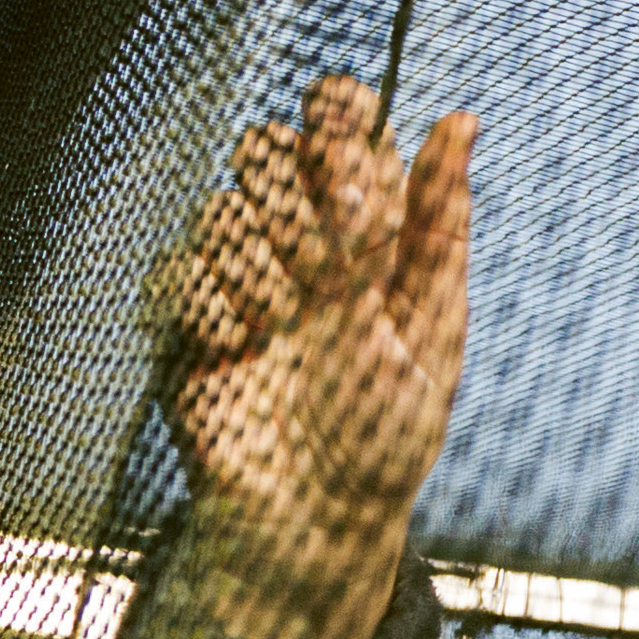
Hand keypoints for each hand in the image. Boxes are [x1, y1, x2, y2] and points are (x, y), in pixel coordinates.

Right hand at [153, 73, 474, 638]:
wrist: (312, 520)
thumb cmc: (387, 433)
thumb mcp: (428, 326)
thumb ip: (436, 219)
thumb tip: (461, 117)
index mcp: (366, 231)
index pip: (340, 124)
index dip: (334, 118)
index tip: (344, 161)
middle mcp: (298, 243)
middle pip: (265, 149)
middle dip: (294, 207)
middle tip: (323, 275)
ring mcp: (237, 280)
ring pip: (222, 208)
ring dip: (256, 266)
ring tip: (281, 330)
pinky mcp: (184, 321)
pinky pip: (177, 270)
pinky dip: (208, 307)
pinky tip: (237, 351)